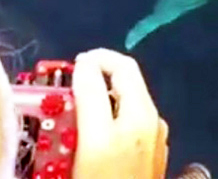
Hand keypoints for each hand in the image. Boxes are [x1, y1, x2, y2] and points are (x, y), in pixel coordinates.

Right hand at [71, 48, 168, 178]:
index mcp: (144, 111)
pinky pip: (123, 128)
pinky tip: (86, 140)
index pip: (124, 65)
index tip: (69, 67)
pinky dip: (104, 123)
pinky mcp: (146, 160)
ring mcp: (152, 142)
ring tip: (69, 116)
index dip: (96, 58)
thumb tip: (85, 62)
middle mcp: (153, 121)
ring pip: (122, 107)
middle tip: (64, 92)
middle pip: (124, 85)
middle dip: (94, 80)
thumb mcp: (94, 139)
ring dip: (97, 103)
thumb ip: (91, 96)